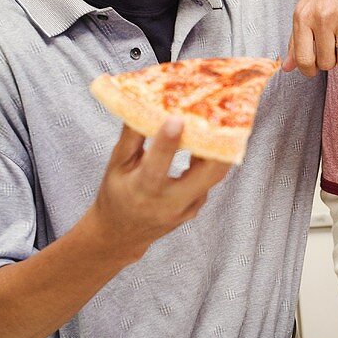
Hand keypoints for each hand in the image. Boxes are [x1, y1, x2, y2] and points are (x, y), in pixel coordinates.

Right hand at [90, 118, 230, 260]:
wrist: (121, 233)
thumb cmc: (116, 193)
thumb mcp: (116, 165)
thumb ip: (131, 137)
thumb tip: (143, 103)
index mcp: (143, 189)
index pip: (158, 164)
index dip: (168, 142)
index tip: (177, 118)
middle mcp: (168, 202)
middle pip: (205, 174)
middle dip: (217, 146)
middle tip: (220, 117)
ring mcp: (185, 209)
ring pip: (213, 177)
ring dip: (218, 150)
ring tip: (221, 123)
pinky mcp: (194, 210)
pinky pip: (208, 183)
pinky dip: (210, 162)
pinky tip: (210, 142)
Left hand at [283, 0, 337, 76]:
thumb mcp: (303, 11)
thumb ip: (294, 41)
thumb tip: (287, 68)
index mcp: (303, 18)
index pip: (304, 60)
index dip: (310, 71)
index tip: (316, 68)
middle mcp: (322, 19)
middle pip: (327, 63)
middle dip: (331, 62)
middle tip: (334, 49)